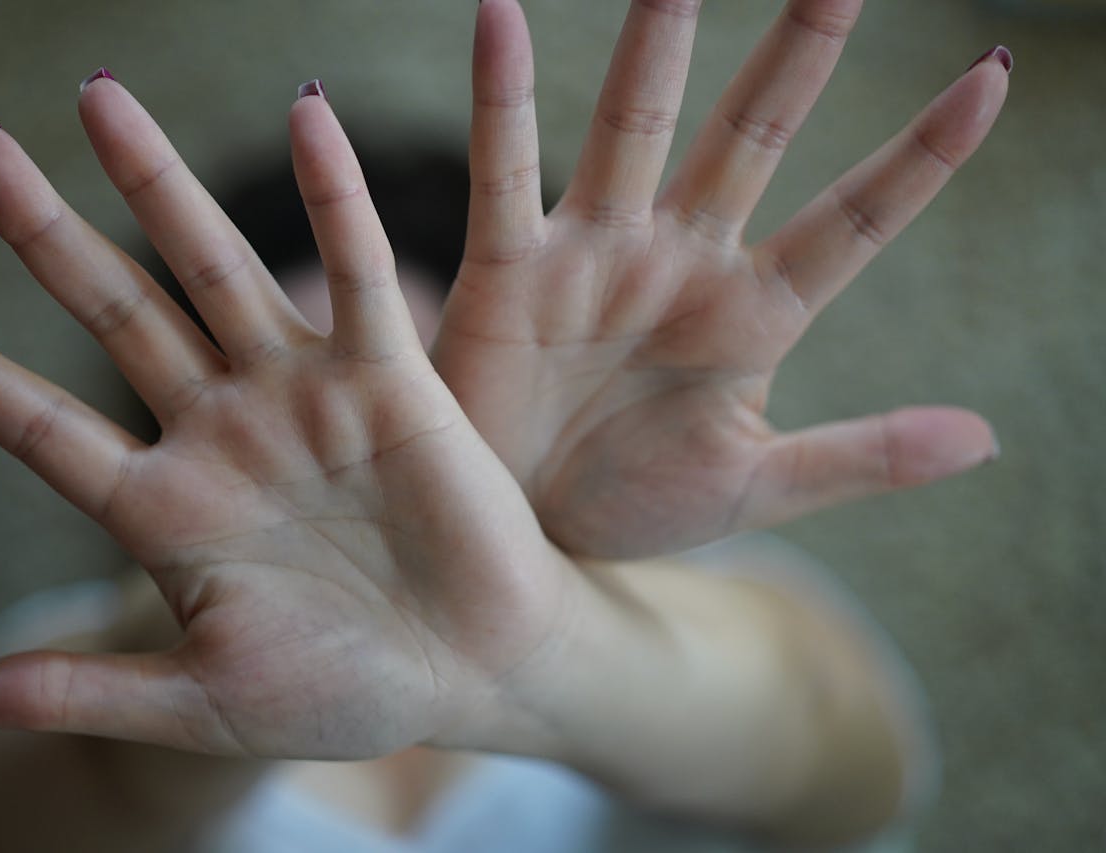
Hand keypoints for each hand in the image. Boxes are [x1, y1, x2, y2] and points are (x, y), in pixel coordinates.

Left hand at [0, 77, 574, 758]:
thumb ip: (91, 693)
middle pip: (118, 312)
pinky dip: (338, 199)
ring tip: (98, 100)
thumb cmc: (346, 695)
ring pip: (216, 270)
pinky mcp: (390, 382)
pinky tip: (307, 116)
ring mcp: (303, 398)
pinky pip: (360, 276)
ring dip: (160, 186)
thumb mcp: (205, 703)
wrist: (473, 676)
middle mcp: (224, 433)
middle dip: (48, 234)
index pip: (43, 427)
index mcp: (167, 509)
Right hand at [434, 0, 1008, 557]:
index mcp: (753, 314)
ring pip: (634, 129)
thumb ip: (860, 455)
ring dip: (655, 46)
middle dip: (798, 52)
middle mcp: (682, 261)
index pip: (852, 220)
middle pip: (751, 135)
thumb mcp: (758, 486)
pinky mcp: (512, 270)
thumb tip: (984, 439)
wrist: (527, 537)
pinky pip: (504, 175)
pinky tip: (499, 14)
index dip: (919, 155)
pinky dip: (500, 99)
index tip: (991, 76)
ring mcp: (597, 254)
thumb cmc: (636, 504)